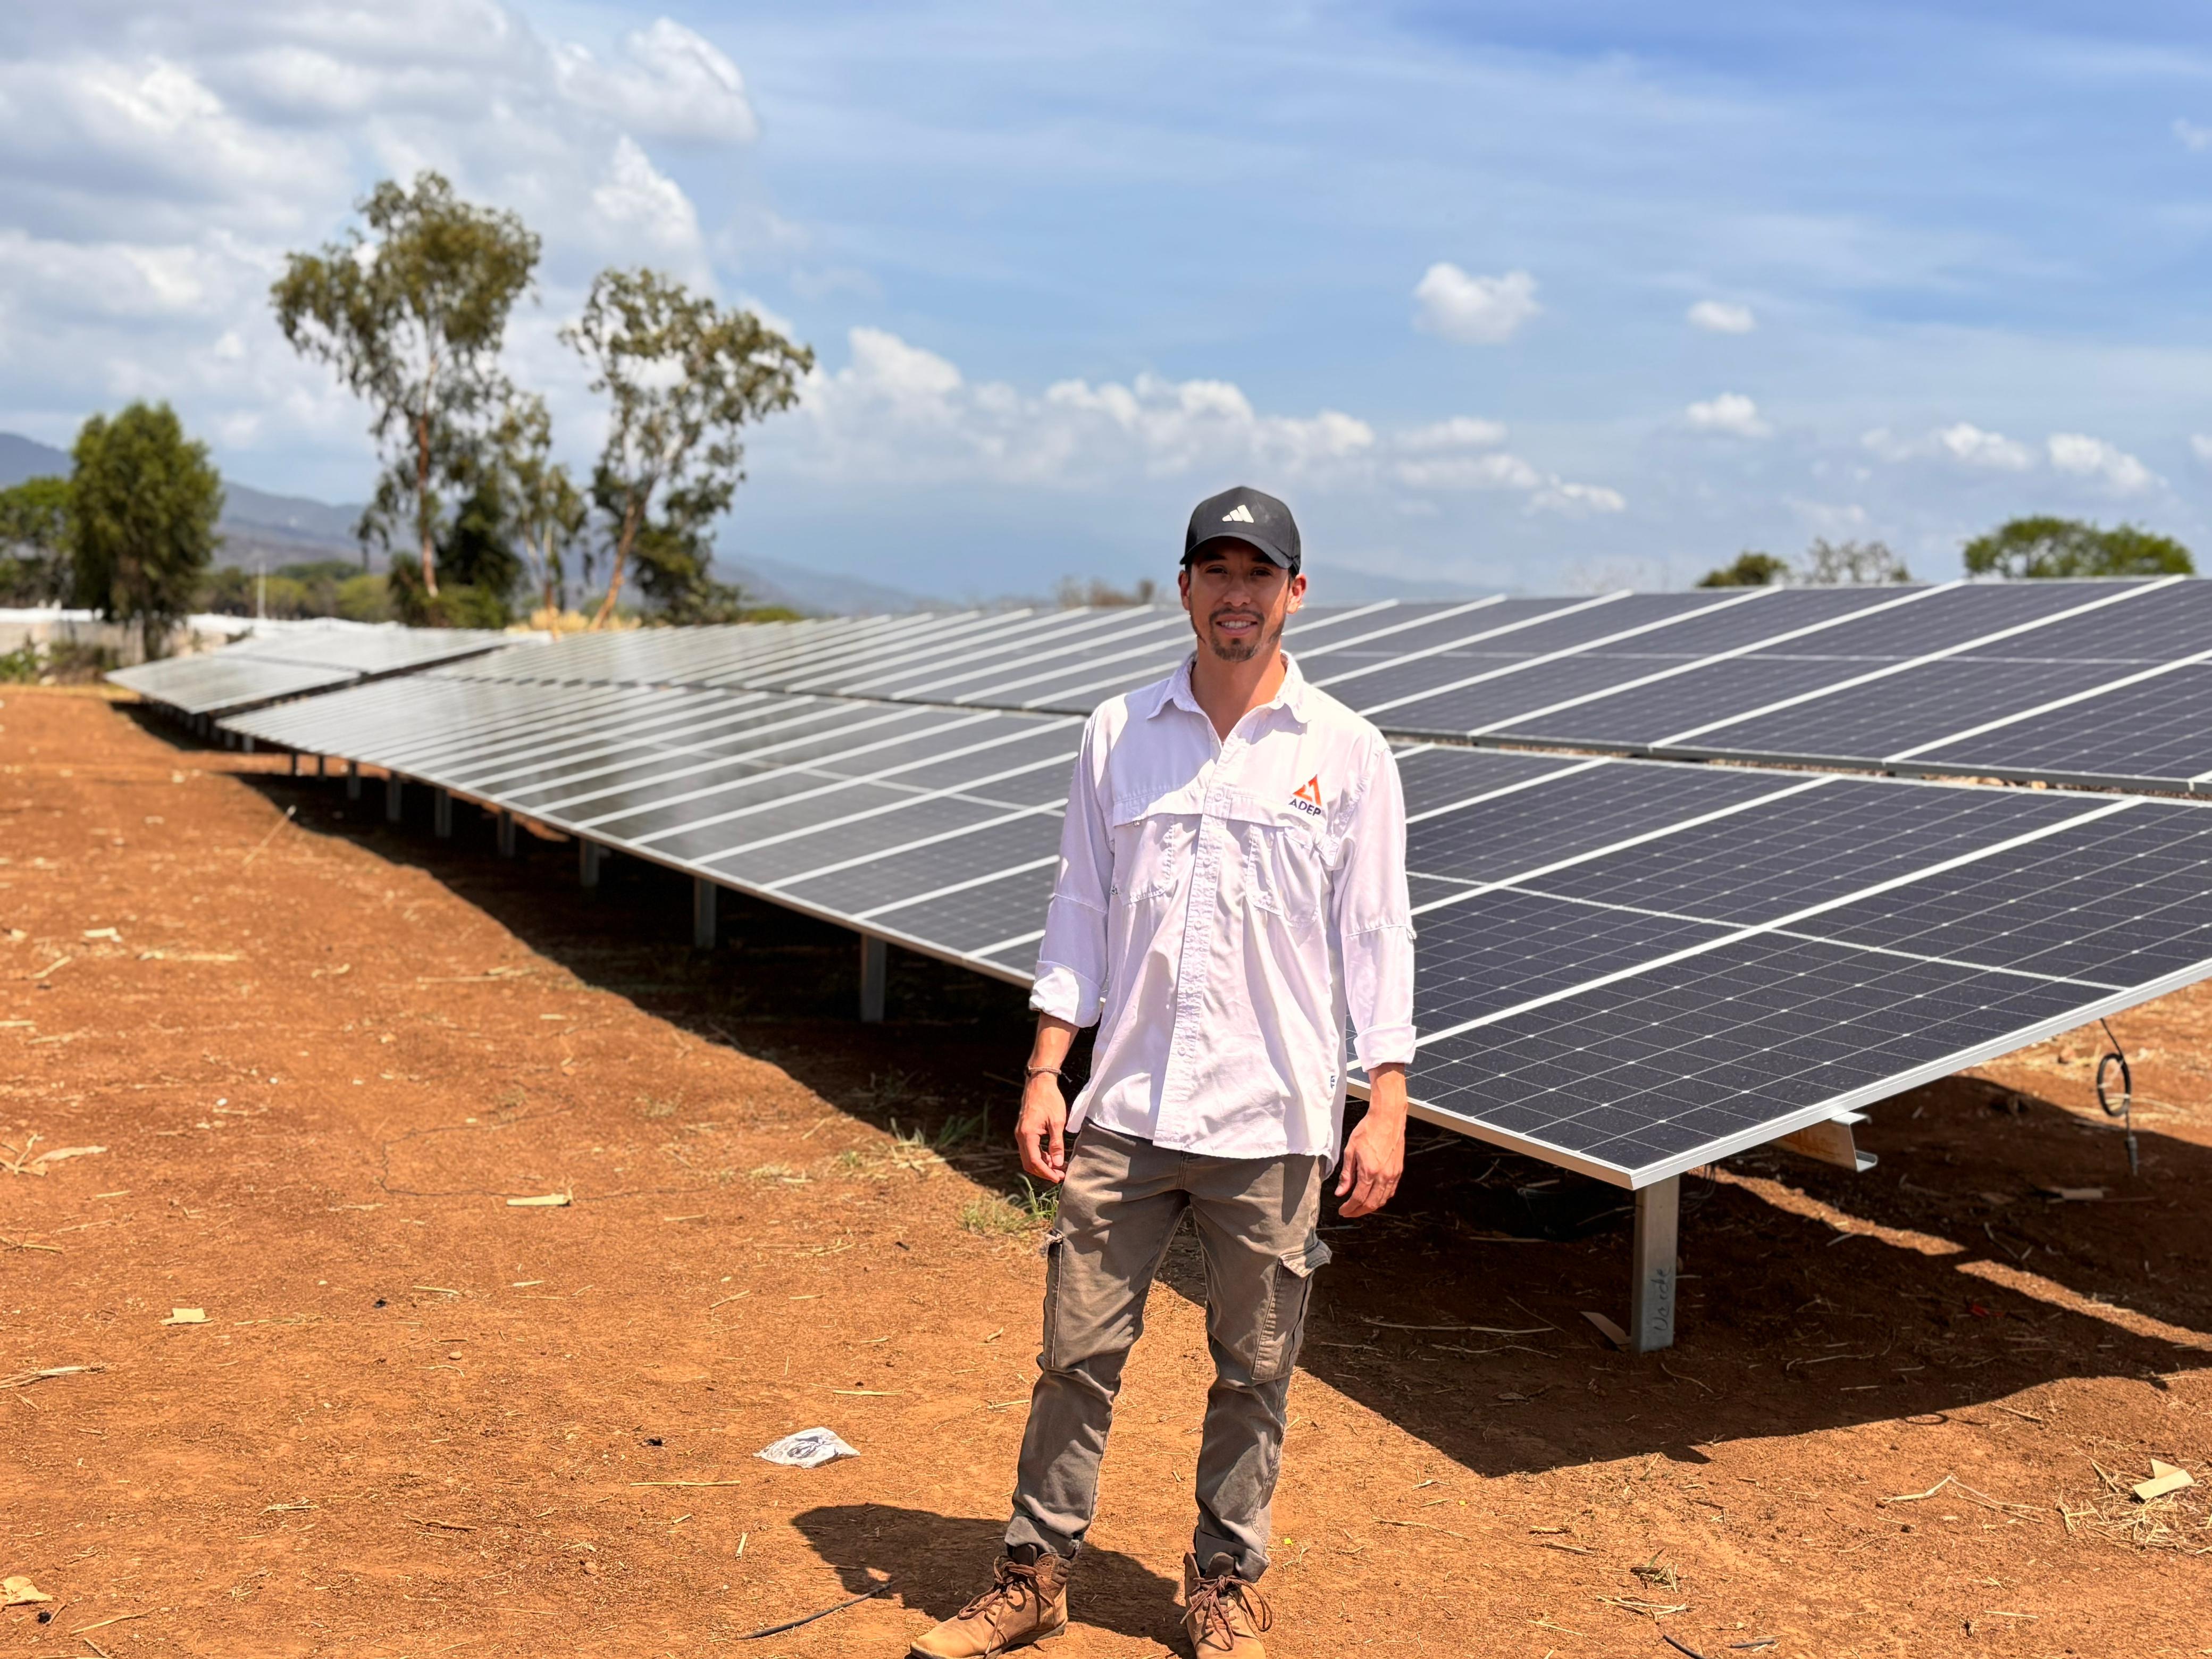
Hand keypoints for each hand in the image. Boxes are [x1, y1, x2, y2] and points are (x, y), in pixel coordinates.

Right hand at [1016, 1075, 1068, 1183]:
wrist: (1039, 1082)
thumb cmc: (1049, 1099)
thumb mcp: (1057, 1122)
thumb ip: (1056, 1144)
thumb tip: (1057, 1164)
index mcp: (1027, 1134)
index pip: (1035, 1161)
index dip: (1046, 1173)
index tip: (1058, 1178)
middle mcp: (1020, 1136)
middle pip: (1029, 1163)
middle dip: (1043, 1172)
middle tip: (1059, 1175)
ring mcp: (1021, 1133)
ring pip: (1028, 1157)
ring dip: (1042, 1165)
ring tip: (1058, 1167)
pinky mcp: (1024, 1130)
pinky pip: (1029, 1149)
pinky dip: (1039, 1156)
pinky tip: (1052, 1156)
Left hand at [1335, 1067, 1406, 1218]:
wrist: (1387, 1118)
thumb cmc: (1368, 1130)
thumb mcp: (1350, 1151)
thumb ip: (1346, 1175)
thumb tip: (1341, 1192)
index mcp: (1369, 1172)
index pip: (1358, 1198)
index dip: (1349, 1208)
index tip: (1343, 1211)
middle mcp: (1383, 1176)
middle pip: (1372, 1204)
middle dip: (1359, 1211)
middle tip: (1349, 1212)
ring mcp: (1393, 1174)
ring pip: (1383, 1200)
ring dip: (1371, 1207)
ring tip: (1360, 1207)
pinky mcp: (1399, 1170)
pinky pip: (1391, 1191)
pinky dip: (1382, 1198)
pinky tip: (1375, 1197)